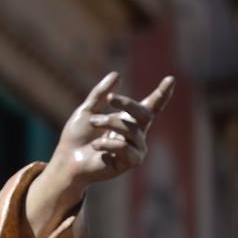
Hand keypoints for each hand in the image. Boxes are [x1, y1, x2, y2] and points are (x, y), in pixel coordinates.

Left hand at [48, 71, 174, 192]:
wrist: (67, 159)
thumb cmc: (77, 137)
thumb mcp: (87, 111)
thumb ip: (100, 94)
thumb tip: (116, 75)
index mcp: (128, 120)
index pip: (150, 107)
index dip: (161, 94)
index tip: (170, 79)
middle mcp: (136, 134)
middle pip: (144, 114)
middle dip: (127, 103)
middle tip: (109, 99)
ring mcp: (135, 149)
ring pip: (131, 129)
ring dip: (109, 123)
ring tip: (93, 123)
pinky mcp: (130, 162)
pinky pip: (125, 148)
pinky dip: (108, 143)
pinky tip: (95, 145)